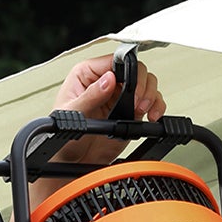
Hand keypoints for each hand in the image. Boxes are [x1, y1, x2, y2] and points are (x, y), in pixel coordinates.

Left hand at [50, 54, 165, 173]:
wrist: (72, 161)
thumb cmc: (64, 137)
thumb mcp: (72, 113)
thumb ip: (90, 96)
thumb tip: (108, 79)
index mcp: (87, 74)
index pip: (114, 61)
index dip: (126, 70)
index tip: (128, 87)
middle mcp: (106, 82)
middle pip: (135, 69)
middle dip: (141, 84)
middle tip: (137, 101)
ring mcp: (121, 96)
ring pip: (147, 83)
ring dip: (151, 95)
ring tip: (143, 109)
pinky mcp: (132, 111)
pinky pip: (152, 101)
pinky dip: (157, 107)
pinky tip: (152, 115)